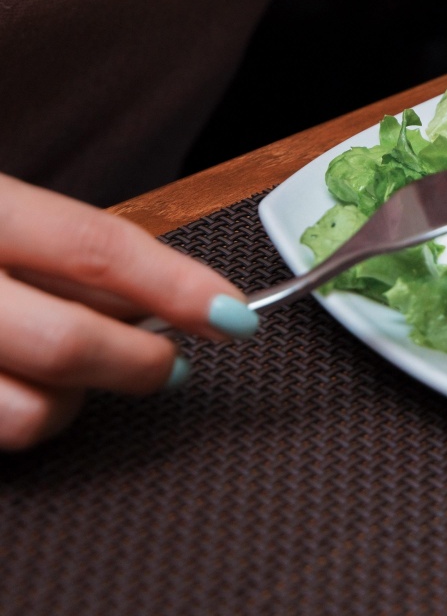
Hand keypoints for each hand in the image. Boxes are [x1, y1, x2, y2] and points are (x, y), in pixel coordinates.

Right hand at [0, 174, 257, 448]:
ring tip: (72, 375)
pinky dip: (29, 417)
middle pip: (69, 343)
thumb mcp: (11, 217)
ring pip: (30, 412)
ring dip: (72, 402)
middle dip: (141, 361)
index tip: (236, 316)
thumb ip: (78, 255)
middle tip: (169, 363)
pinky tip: (25, 386)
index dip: (178, 287)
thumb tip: (177, 298)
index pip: (98, 250)